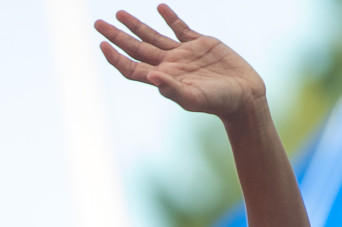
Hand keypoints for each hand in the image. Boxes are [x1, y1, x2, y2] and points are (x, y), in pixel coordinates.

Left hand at [95, 5, 264, 118]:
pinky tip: (160, 7)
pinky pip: (180, 27)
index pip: (132, 67)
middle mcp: (169, 64)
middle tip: (97, 24)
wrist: (244, 96)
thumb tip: (151, 75)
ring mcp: (183, 53)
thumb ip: (172, 88)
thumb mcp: (194, 97)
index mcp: (164, 78)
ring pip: (153, 36)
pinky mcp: (200, 43)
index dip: (116, 57)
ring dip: (136, 25)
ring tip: (118, 13)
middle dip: (116, 36)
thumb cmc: (219, 102)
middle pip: (136, 48)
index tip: (102, 45)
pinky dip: (169, 17)